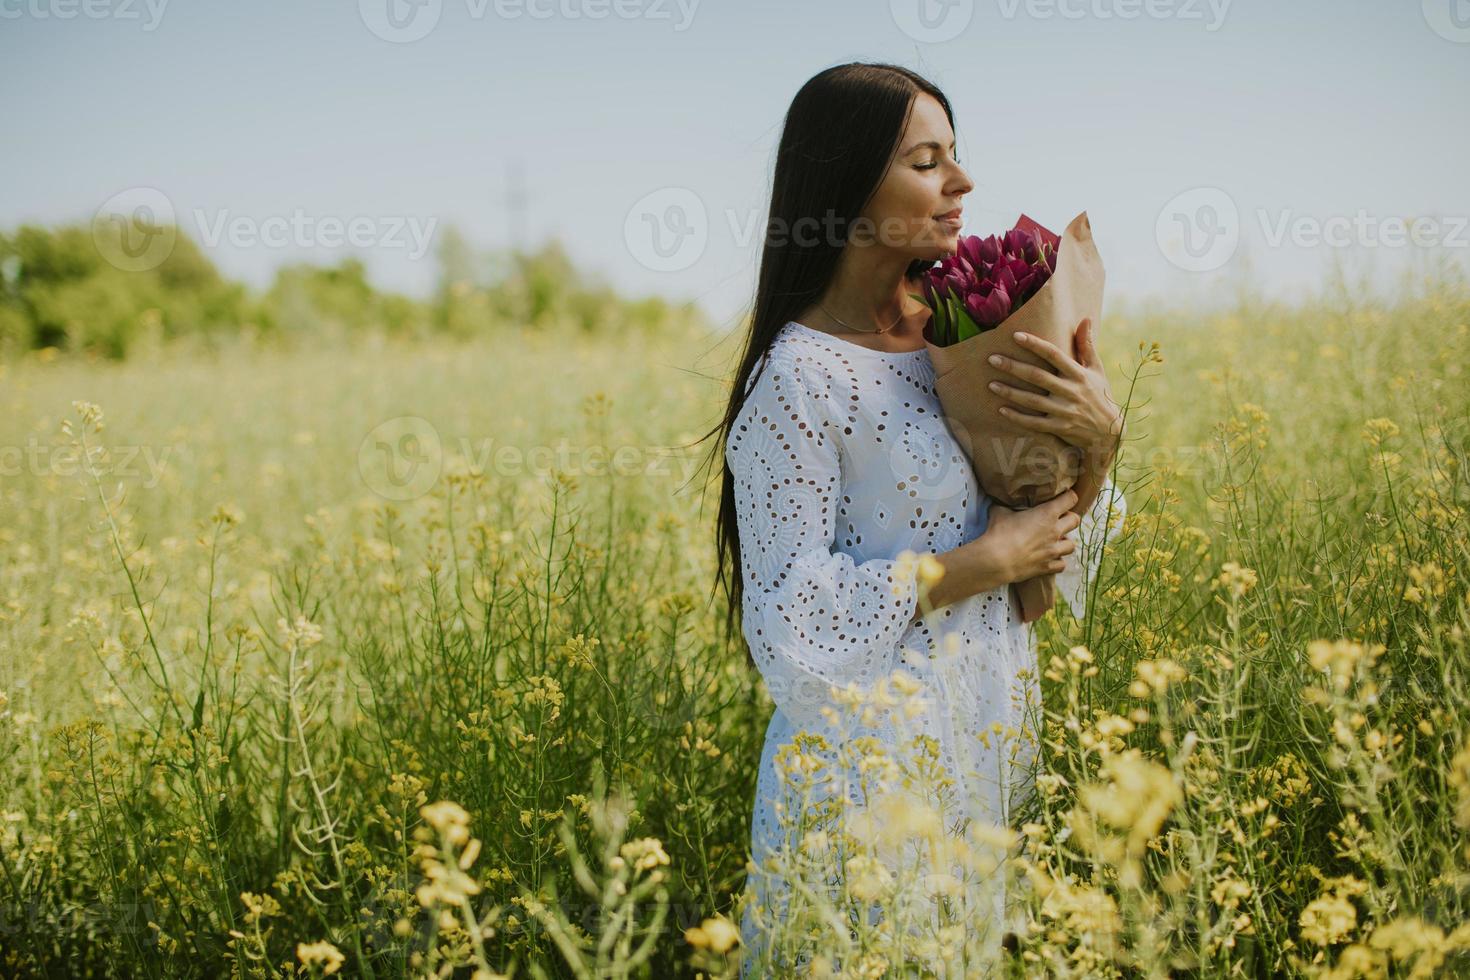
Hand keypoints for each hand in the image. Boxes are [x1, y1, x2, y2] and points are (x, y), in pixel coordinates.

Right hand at [980, 488, 1080, 584]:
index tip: (1064, 497)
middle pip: (1075, 520)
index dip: (1068, 496)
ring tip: (1056, 542)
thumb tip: (1001, 502)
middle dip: (1069, 518)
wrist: (996, 560)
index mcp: (1047, 514)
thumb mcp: (1000, 512)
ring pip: (1072, 545)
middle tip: (1059, 520)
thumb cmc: (998, 533)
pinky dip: (1057, 562)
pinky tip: (1050, 559)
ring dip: (1065, 542)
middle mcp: (1055, 531)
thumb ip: (1007, 506)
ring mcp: (1053, 550)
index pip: (1070, 499)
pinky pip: (1062, 564)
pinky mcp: (1048, 567)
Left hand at [986, 318, 1122, 458]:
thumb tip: (1085, 319)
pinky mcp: (1060, 428)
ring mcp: (1065, 411)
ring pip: (1033, 401)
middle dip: (1013, 367)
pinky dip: (1017, 417)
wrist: (1109, 432)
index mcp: (1079, 375)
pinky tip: (1001, 410)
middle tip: (992, 359)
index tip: (1016, 336)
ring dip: (1010, 392)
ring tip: (991, 384)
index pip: (1054, 355)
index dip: (1035, 345)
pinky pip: (1034, 423)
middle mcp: (1071, 392)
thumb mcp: (1096, 370)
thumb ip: (1087, 345)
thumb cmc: (1100, 394)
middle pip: (1038, 376)